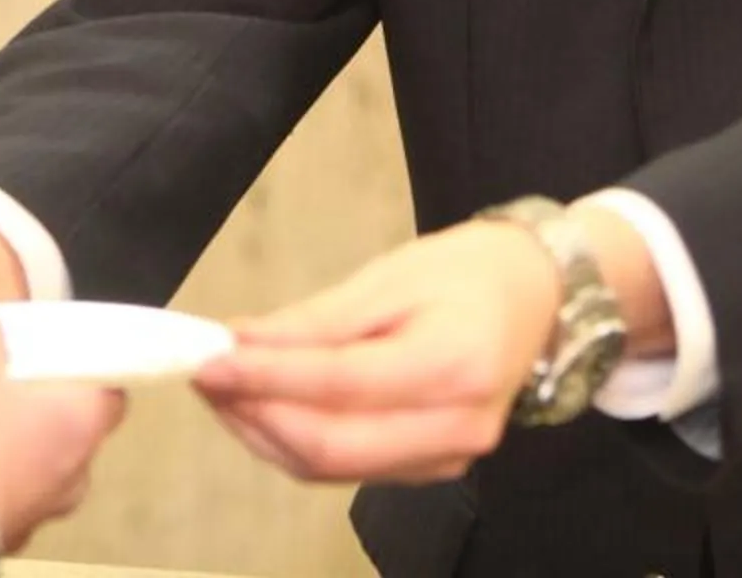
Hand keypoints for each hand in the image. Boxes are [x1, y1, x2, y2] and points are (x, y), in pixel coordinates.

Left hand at [191, 217, 575, 484]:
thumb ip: (316, 320)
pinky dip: (296, 443)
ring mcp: (447, 458)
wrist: (537, 298)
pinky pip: (349, 469)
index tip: (207, 360)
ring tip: (222, 390)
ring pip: (331, 468)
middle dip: (253, 415)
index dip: (263, 378)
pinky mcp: (432, 469)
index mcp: (453, 365)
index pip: (338, 386)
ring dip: (264, 433)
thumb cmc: (466, 272)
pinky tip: (264, 407)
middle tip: (204, 377)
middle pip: (330, 446)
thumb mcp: (390, 275)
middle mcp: (455, 427)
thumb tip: (240, 344)